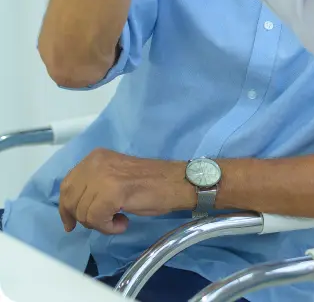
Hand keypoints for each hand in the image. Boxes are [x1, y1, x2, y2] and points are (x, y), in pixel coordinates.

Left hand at [58, 149, 192, 234]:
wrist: (176, 182)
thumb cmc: (151, 182)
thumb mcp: (115, 176)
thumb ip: (94, 183)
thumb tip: (73, 206)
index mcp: (95, 157)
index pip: (67, 185)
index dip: (66, 208)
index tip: (71, 223)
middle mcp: (95, 163)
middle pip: (71, 201)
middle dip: (84, 218)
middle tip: (105, 221)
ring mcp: (103, 176)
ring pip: (83, 213)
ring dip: (100, 224)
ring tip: (119, 220)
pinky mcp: (111, 192)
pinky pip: (97, 219)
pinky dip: (108, 227)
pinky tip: (123, 222)